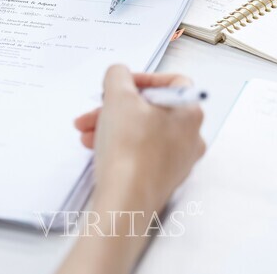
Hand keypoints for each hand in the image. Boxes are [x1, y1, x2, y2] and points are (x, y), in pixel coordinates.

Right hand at [74, 65, 204, 213]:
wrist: (125, 201)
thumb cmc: (129, 147)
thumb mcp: (118, 97)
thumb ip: (118, 75)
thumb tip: (119, 74)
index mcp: (190, 113)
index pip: (173, 82)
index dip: (143, 79)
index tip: (121, 84)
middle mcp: (190, 137)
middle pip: (151, 109)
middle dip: (117, 106)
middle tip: (94, 110)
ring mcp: (178, 161)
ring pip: (142, 131)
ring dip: (112, 125)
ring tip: (85, 131)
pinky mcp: (161, 178)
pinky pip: (140, 152)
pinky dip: (119, 145)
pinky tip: (95, 148)